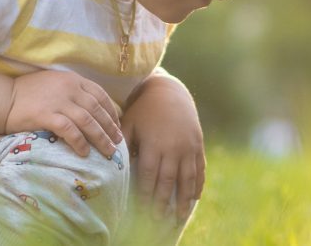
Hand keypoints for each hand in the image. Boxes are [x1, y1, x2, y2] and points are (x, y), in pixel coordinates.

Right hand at [5, 70, 123, 156]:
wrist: (3, 98)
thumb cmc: (28, 93)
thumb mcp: (55, 85)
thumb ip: (73, 92)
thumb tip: (92, 110)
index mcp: (73, 79)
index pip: (100, 95)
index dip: (112, 112)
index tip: (117, 126)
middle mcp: (70, 88)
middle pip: (97, 110)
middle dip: (110, 128)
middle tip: (118, 142)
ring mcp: (58, 101)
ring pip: (88, 121)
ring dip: (101, 138)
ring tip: (108, 152)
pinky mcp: (47, 115)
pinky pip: (70, 131)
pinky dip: (80, 142)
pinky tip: (84, 153)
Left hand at [121, 76, 204, 223]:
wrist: (169, 91)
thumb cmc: (143, 109)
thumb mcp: (129, 123)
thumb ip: (121, 144)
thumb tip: (110, 164)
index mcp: (154, 143)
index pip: (150, 174)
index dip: (147, 193)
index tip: (143, 208)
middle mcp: (173, 147)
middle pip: (168, 180)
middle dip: (163, 201)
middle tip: (159, 218)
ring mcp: (188, 146)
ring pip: (187, 178)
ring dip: (184, 199)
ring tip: (180, 215)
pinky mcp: (198, 145)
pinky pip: (200, 168)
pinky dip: (198, 184)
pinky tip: (195, 198)